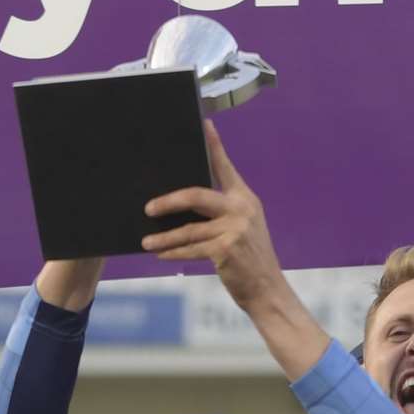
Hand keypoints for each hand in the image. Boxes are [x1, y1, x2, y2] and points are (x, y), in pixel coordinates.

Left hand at [142, 121, 292, 311]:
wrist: (267, 289)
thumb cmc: (249, 259)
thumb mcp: (243, 228)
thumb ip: (221, 213)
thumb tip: (183, 206)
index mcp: (244, 198)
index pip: (225, 167)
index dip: (213, 145)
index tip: (204, 124)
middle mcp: (241, 208)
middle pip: (196, 195)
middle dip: (169, 201)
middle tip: (148, 208)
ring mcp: (234, 228)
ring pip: (188, 229)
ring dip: (164, 238)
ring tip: (147, 242)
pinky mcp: (225, 249)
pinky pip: (190, 249)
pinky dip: (173, 253)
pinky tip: (160, 255)